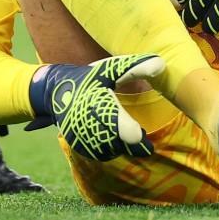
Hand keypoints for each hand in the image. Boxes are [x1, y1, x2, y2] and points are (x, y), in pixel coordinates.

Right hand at [25, 54, 164, 160]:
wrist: (56, 92)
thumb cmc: (90, 78)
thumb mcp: (112, 68)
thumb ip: (137, 67)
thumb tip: (162, 65)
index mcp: (98, 101)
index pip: (117, 124)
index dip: (130, 133)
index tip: (141, 137)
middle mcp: (87, 121)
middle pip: (117, 143)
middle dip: (133, 143)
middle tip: (142, 137)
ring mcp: (80, 135)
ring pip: (111, 150)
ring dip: (123, 146)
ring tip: (127, 132)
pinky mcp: (77, 145)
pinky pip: (101, 154)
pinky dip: (111, 148)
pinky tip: (114, 137)